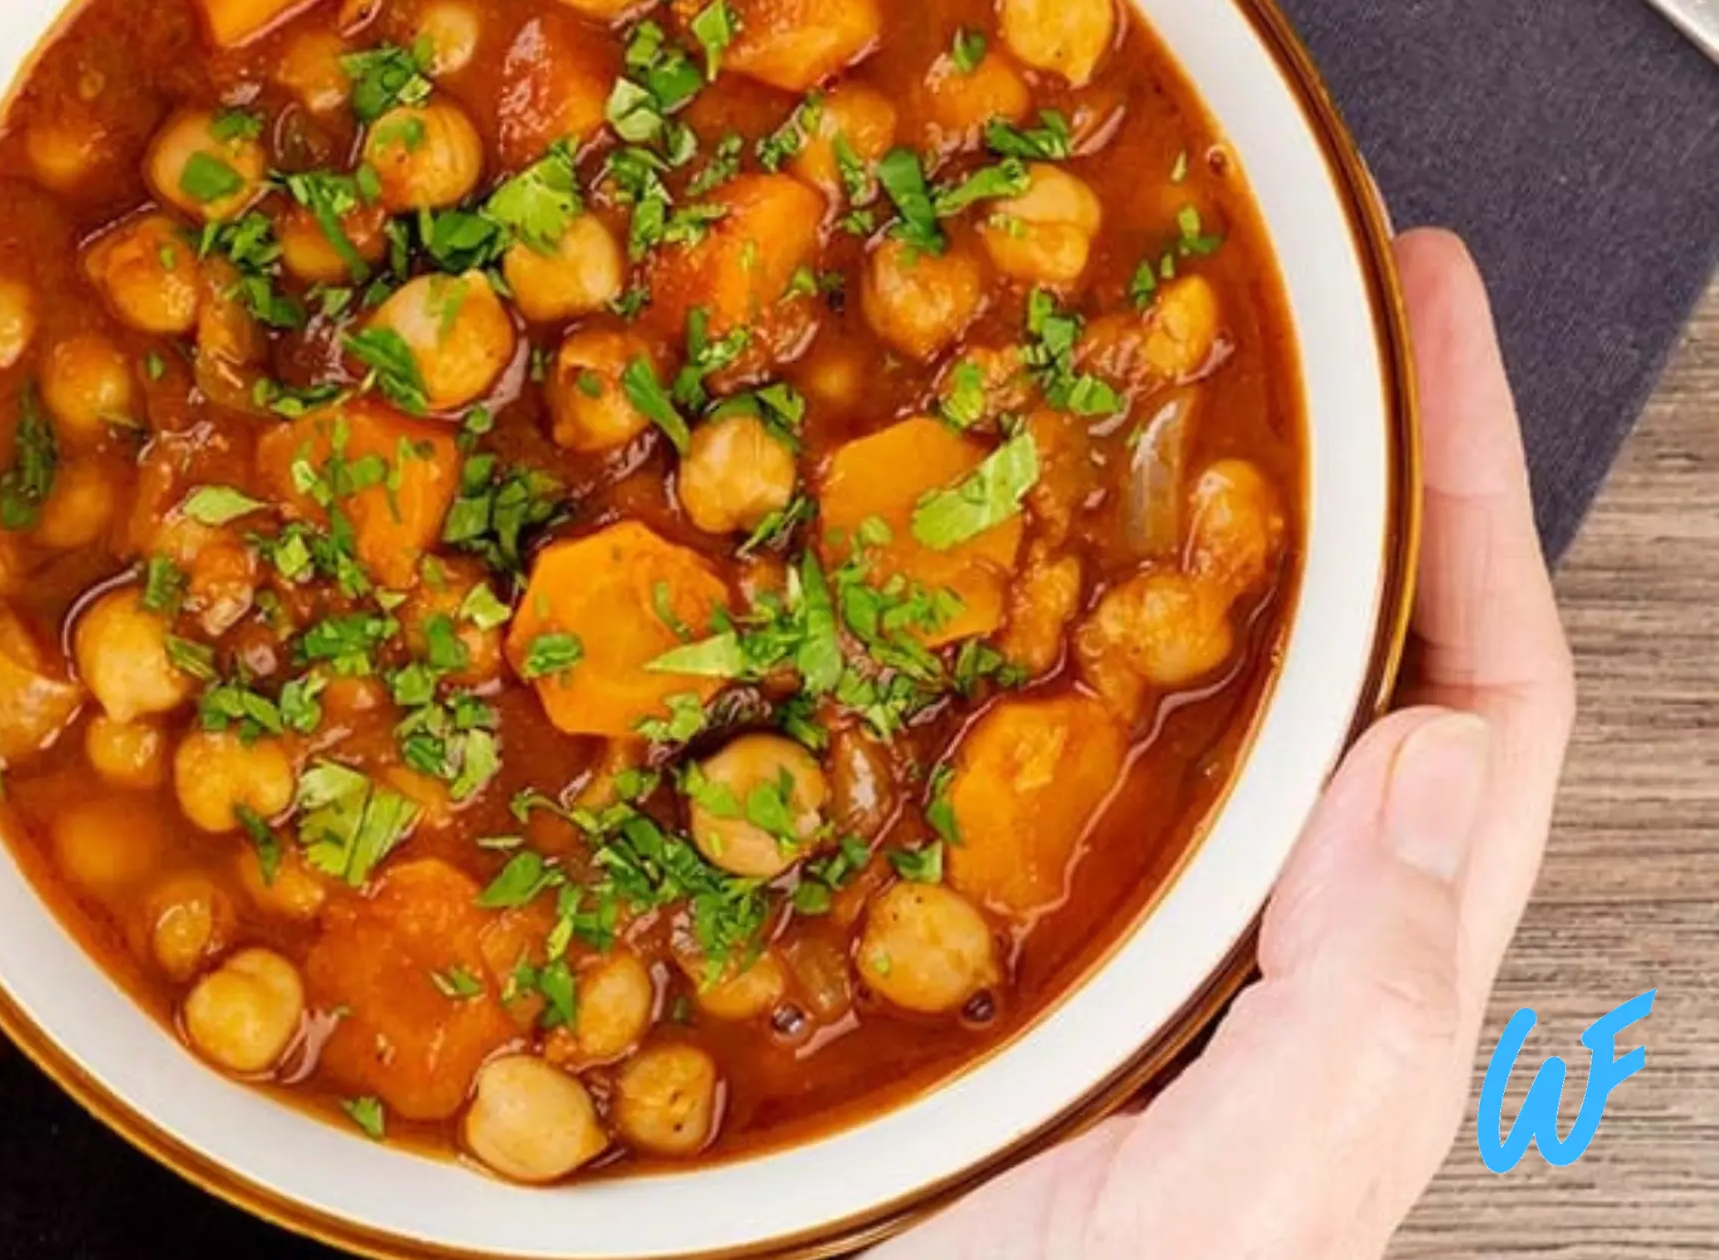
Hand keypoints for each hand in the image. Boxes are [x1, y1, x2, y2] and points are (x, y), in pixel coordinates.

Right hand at [880, 229, 1576, 1259]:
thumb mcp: (1223, 1213)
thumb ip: (1353, 1026)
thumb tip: (1428, 760)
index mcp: (1349, 997)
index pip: (1477, 707)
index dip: (1474, 500)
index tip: (1424, 320)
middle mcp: (1263, 952)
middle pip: (1365, 665)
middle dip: (1365, 473)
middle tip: (1318, 308)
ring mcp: (1134, 945)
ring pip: (1214, 698)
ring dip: (1217, 538)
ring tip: (1158, 400)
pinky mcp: (1003, 946)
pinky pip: (1066, 762)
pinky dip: (1050, 644)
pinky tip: (969, 581)